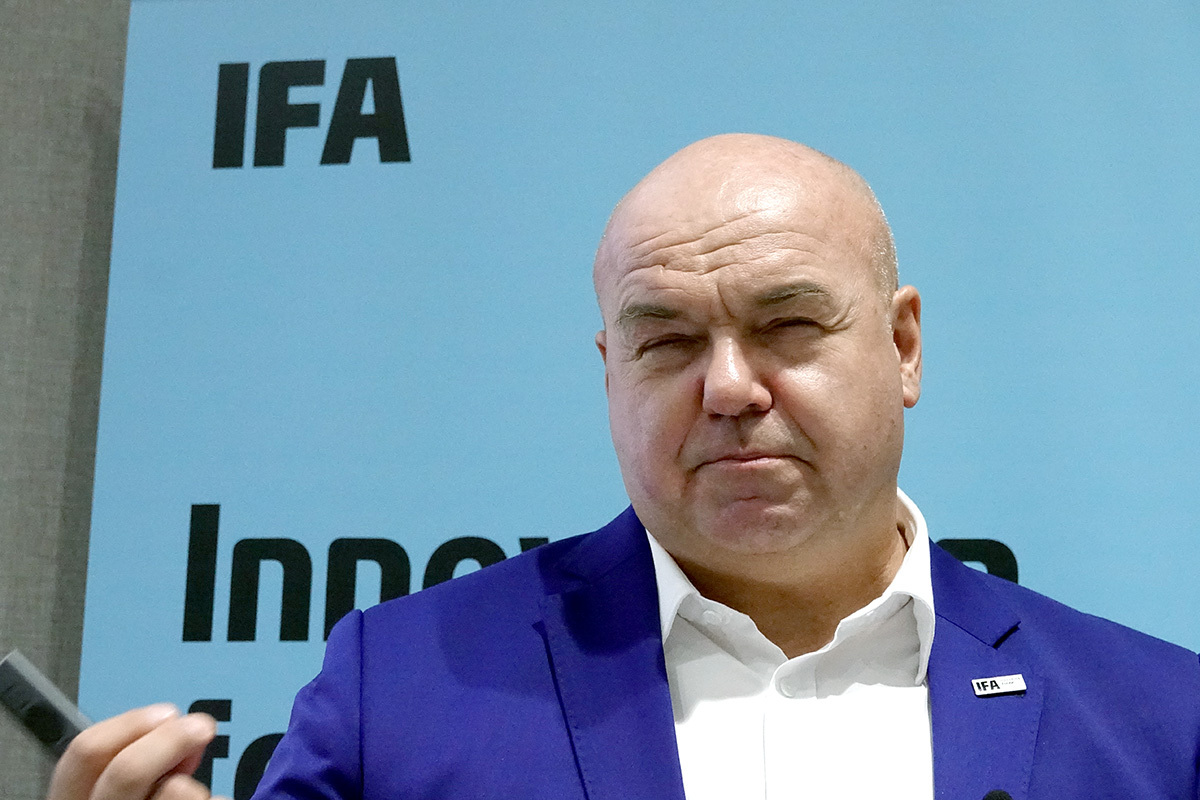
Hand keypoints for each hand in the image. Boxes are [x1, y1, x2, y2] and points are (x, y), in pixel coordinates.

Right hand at [46, 704, 229, 799]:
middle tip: (202, 726)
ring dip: (196, 787)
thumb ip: (144, 770)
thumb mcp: (129, 798)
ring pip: (175, 792)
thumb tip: (183, 739)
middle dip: (170, 739)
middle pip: (125, 771)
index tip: (166, 713)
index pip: (82, 756)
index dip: (128, 724)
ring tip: (199, 799)